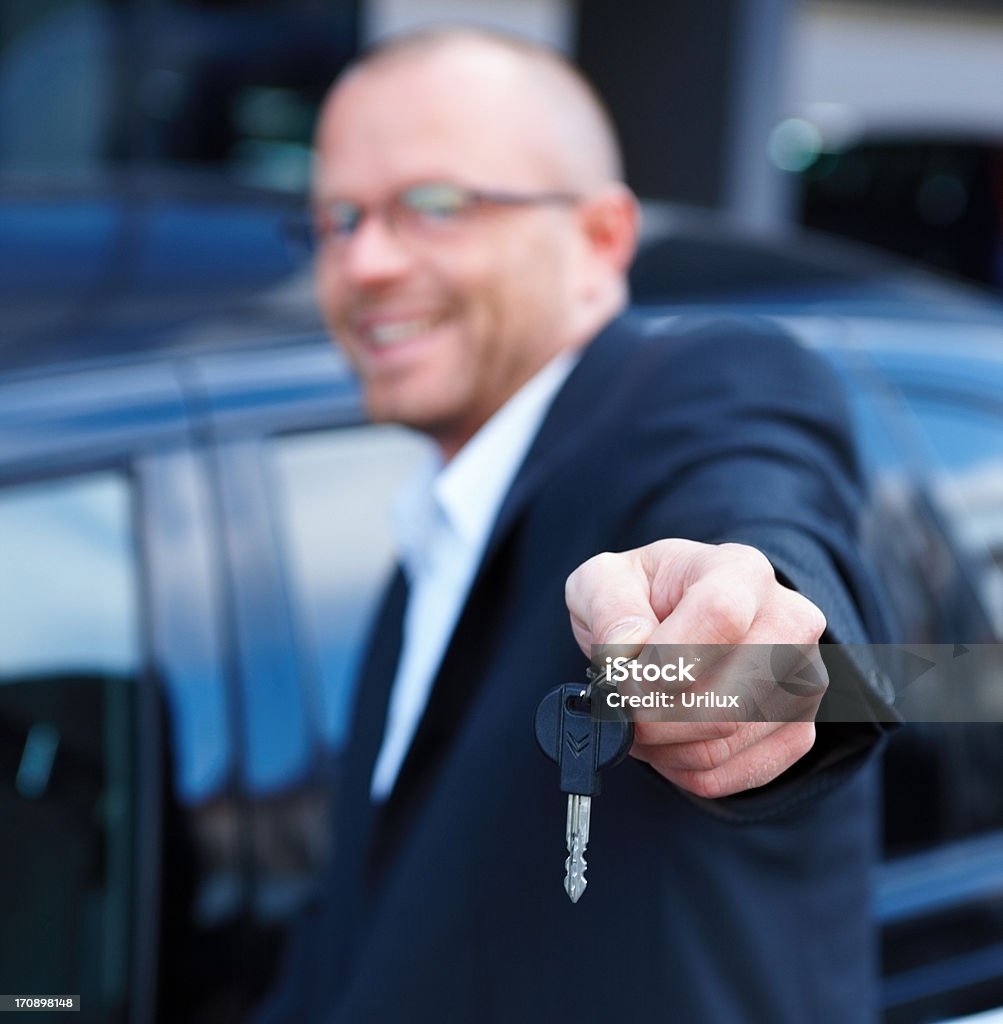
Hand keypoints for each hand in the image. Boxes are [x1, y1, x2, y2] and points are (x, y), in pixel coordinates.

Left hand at [565, 539, 827, 797]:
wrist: (681, 616)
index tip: (627, 681)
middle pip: (728, 698)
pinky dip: (683, 769)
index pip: (721, 616)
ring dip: (662, 746)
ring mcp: (802, 680)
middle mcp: (790, 621)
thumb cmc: (643, 596)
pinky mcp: (798, 730)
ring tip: (638, 721)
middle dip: (654, 718)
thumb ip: (608, 607)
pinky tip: (665, 741)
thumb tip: (626, 654)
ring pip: (726, 744)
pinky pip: (732, 775)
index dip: (667, 662)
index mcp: (741, 572)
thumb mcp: (604, 579)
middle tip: (620, 709)